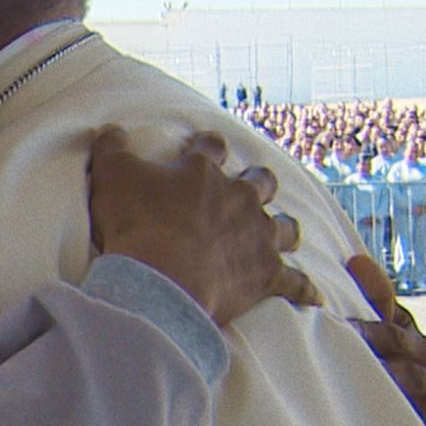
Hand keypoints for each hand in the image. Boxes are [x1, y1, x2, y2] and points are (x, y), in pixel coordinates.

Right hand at [87, 125, 320, 325]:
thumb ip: (111, 148)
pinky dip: (305, 289)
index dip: (207, 147)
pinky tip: (314, 295)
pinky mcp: (266, 276)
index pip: (211, 148)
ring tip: (279, 232)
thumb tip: (111, 130)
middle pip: (259, 183)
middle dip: (257, 183)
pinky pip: (295, 283)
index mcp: (203, 172)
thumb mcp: (111, 177)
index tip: (205, 148)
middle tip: (251, 187)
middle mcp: (238, 199)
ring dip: (282, 228)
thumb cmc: (136, 226)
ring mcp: (256, 237)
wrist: (160, 281)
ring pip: (284, 227)